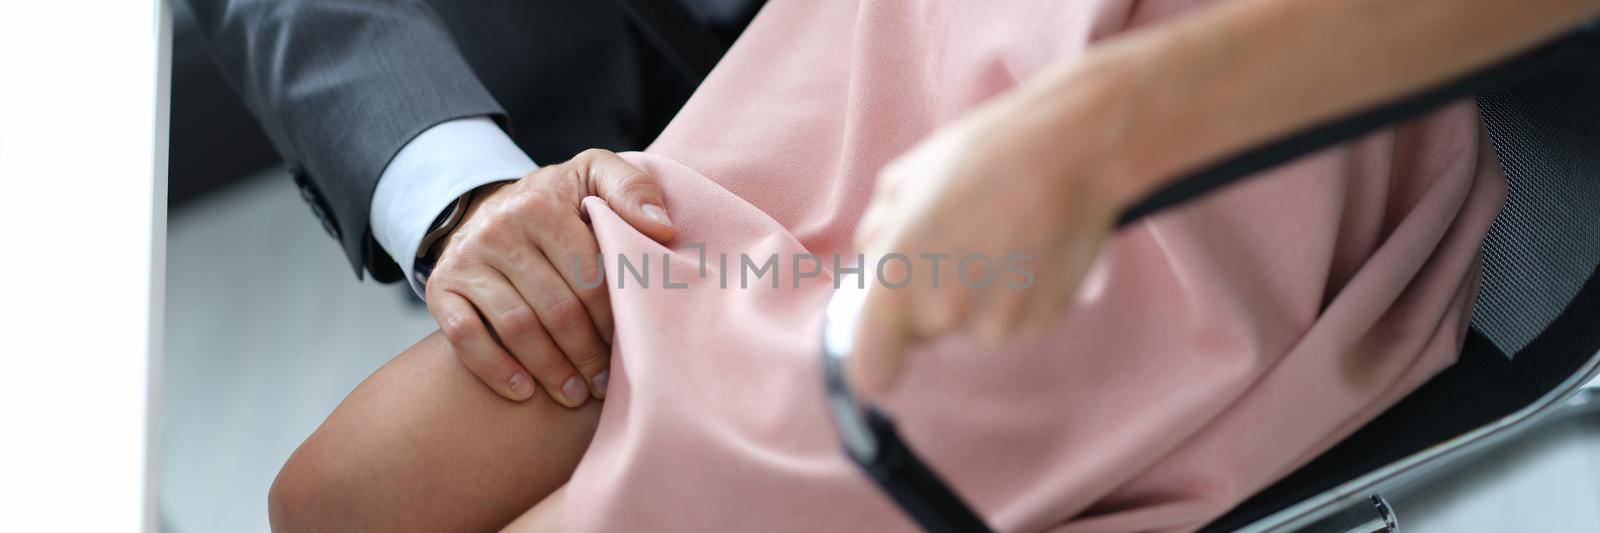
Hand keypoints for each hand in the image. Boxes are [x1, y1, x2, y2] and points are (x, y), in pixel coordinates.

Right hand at [425, 149, 675, 404]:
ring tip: (577, 394)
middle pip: (556, 308)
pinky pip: (465, 337)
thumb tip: (663, 229)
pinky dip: (495, 369)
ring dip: (551, 369)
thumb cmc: (558, 201)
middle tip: (608, 383)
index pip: (590, 275)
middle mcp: (500, 229)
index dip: (616, 317)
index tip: (635, 343)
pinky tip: (525, 391)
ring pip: (516, 327)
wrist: (486, 206)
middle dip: (588, 352)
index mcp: (544, 204)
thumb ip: (633, 190)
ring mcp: (467, 259)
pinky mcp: (442, 287)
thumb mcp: (594, 176)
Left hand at [848, 77, 1134, 393]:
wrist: (1071, 149)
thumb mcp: (901, 181)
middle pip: (923, 335)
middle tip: (957, 244)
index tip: (884, 343)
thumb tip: (872, 263)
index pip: (871, 370)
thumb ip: (875, 235)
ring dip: (978, 297)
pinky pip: (1015, 320)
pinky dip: (1019, 294)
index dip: (875, 356)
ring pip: (972, 327)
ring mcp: (998, 323)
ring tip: (998, 238)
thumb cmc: (980, 156)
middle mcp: (943, 314)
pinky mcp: (1042, 322)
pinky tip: (1029, 248)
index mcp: (895, 284)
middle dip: (929, 301)